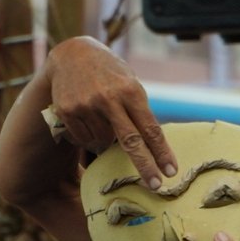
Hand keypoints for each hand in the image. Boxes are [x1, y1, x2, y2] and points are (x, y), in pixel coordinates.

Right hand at [42, 37, 176, 189]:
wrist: (72, 54)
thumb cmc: (110, 74)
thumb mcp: (129, 84)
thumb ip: (138, 111)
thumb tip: (151, 148)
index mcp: (130, 90)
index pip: (150, 128)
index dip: (161, 152)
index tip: (171, 171)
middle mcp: (108, 98)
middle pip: (131, 141)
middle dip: (145, 165)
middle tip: (156, 186)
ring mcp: (86, 105)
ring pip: (104, 142)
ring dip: (107, 141)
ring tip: (103, 118)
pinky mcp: (68, 111)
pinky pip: (84, 138)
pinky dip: (89, 135)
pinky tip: (87, 117)